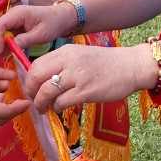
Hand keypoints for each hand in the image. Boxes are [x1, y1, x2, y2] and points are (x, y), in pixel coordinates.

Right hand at [0, 3, 75, 52]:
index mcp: (18, 13)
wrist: (62, 18)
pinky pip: (6, 34)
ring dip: (1, 44)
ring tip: (4, 57)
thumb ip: (24, 40)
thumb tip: (10, 48)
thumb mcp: (40, 34)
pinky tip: (9, 53)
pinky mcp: (15, 25)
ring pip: (0, 32)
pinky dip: (6, 43)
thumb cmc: (53, 23)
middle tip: (1, 56)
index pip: (0, 24)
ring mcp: (13, 19)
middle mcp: (12, 14)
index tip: (1, 51)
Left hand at [24, 43, 153, 112]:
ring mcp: (77, 76)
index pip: (35, 64)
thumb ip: (62, 64)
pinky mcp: (86, 91)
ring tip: (44, 108)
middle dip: (31, 92)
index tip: (32, 89)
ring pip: (46, 92)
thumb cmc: (106, 63)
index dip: (29, 80)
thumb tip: (42, 80)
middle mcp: (68, 61)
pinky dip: (57, 108)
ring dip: (41, 103)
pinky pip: (62, 102)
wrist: (131, 66)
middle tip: (34, 100)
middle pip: (36, 77)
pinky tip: (60, 108)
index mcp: (65, 51)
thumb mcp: (80, 55)